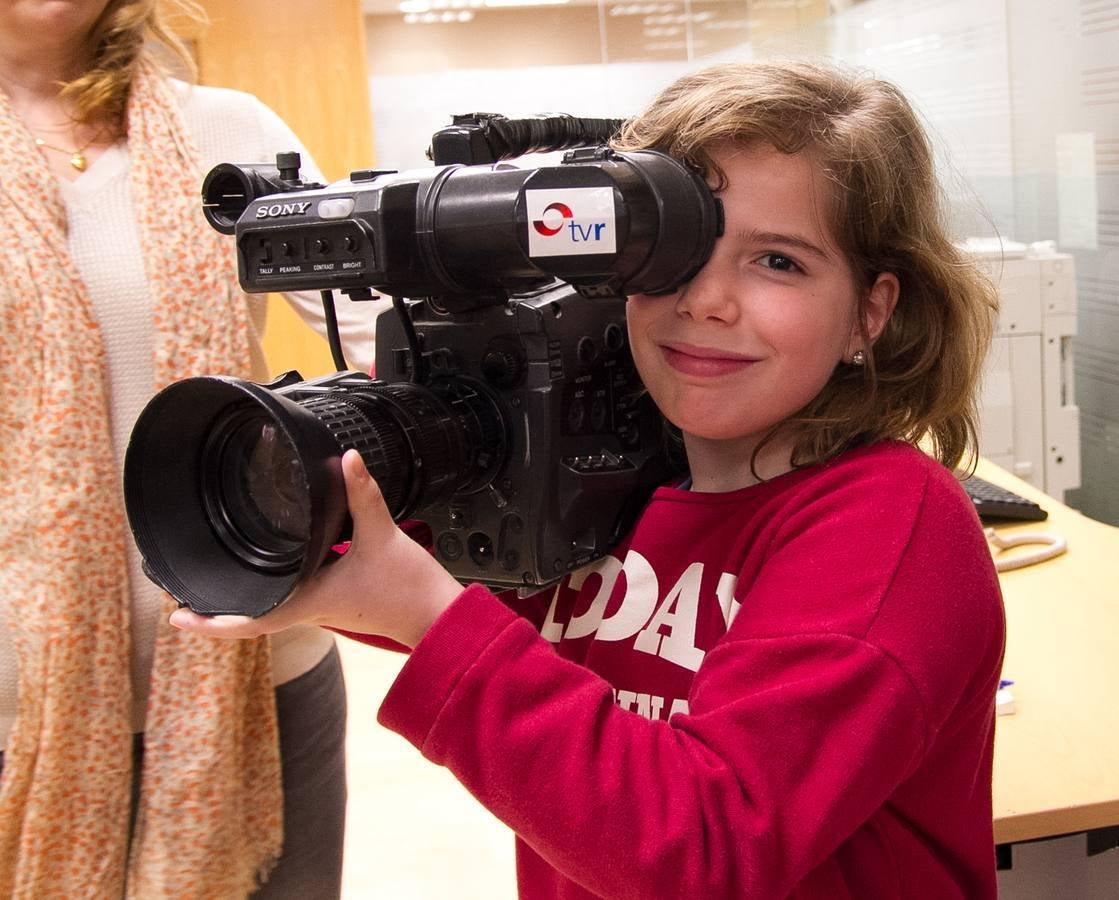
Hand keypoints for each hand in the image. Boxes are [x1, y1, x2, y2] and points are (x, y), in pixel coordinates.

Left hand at [169, 449, 463, 647]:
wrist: (437, 616)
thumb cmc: (410, 589)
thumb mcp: (383, 535)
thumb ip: (363, 495)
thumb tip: (348, 459)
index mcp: (311, 599)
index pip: (250, 619)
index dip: (211, 623)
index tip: (177, 616)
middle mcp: (311, 608)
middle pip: (252, 614)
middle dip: (217, 606)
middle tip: (181, 591)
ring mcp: (323, 607)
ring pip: (271, 604)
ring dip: (243, 595)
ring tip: (215, 577)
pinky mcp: (337, 599)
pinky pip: (294, 595)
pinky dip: (273, 586)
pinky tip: (274, 567)